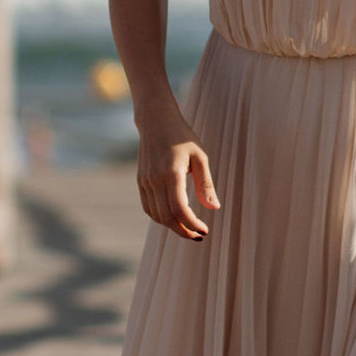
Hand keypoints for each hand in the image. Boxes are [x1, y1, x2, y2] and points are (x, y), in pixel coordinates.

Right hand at [137, 112, 219, 239]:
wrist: (156, 120)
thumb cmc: (182, 137)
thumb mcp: (200, 157)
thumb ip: (205, 184)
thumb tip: (214, 208)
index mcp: (171, 172)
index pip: (179, 209)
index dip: (192, 224)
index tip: (205, 230)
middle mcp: (154, 179)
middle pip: (166, 217)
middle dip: (183, 231)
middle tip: (199, 235)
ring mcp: (145, 181)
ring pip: (156, 215)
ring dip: (172, 226)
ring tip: (189, 228)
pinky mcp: (141, 181)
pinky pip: (148, 207)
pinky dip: (160, 218)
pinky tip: (174, 218)